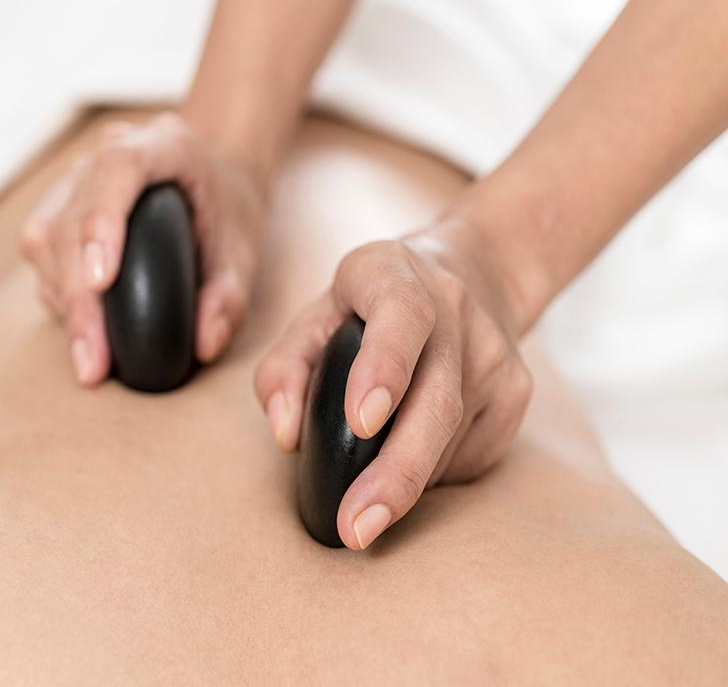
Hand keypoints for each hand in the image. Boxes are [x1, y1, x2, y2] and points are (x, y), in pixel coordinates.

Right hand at [20, 112, 267, 384]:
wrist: (215, 171)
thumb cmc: (229, 206)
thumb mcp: (245, 249)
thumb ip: (231, 296)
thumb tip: (205, 343)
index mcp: (161, 146)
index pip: (117, 170)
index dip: (102, 223)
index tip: (99, 282)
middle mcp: (106, 154)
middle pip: (71, 219)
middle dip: (78, 297)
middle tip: (92, 360)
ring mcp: (76, 179)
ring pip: (45, 237)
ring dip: (63, 301)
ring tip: (90, 355)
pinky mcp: (59, 206)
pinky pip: (42, 250)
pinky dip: (58, 293)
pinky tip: (84, 328)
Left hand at [254, 228, 532, 549]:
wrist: (471, 274)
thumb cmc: (367, 308)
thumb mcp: (315, 318)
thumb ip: (284, 370)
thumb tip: (286, 434)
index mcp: (393, 273)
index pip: (400, 314)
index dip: (383, 368)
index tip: (361, 423)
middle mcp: (453, 306)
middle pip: (436, 399)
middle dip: (396, 472)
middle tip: (357, 527)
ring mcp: (494, 350)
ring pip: (453, 438)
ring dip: (406, 485)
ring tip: (366, 509)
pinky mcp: (517, 389)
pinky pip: (473, 456)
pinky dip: (433, 478)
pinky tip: (407, 470)